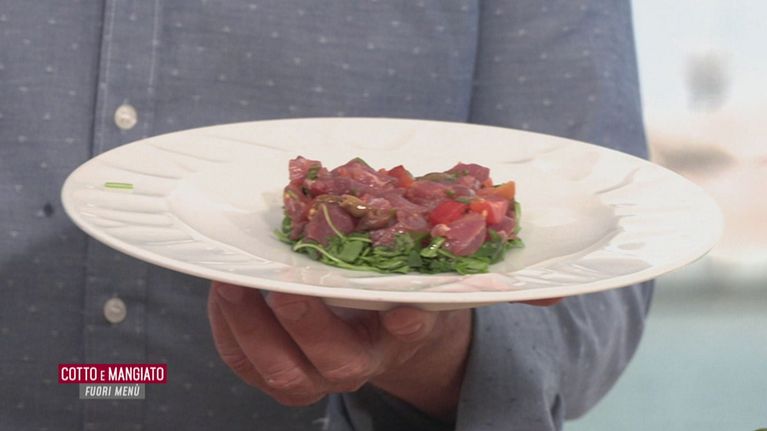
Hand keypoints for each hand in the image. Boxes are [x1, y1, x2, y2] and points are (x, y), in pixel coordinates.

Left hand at [208, 282, 471, 419]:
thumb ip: (395, 258)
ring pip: (279, 369)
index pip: (405, 334)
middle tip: (283, 285)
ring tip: (232, 283)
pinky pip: (242, 362)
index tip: (402, 310)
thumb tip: (386, 216)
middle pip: (333, 360)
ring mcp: (310, 380)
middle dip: (304, 322)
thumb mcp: (394, 275)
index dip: (404, 325)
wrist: (363, 336)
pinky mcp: (270, 379)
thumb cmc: (374, 295)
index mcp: (392, 338)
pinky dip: (226, 327)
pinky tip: (221, 293)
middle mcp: (353, 368)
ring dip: (250, 325)